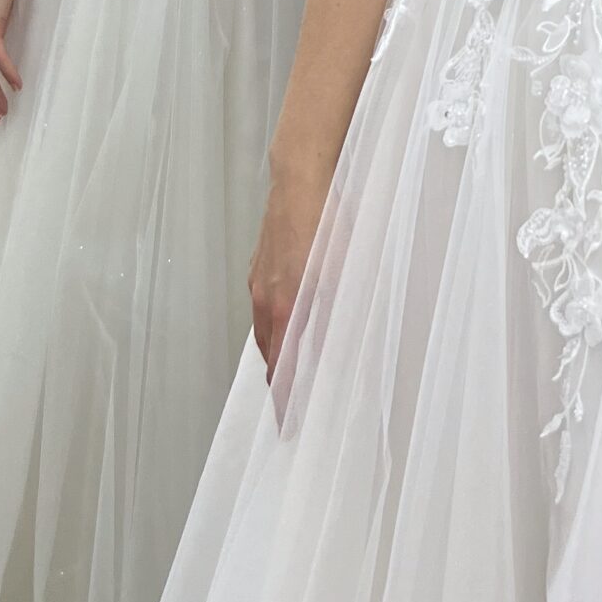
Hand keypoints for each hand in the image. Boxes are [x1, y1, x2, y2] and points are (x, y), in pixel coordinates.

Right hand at [250, 167, 328, 382]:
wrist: (300, 180)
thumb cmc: (326, 223)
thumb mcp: (342, 272)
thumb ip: (336, 312)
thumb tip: (335, 344)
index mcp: (286, 306)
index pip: (281, 365)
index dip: (284, 396)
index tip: (287, 422)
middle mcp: (265, 298)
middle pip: (268, 351)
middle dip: (277, 377)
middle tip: (287, 399)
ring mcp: (258, 280)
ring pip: (264, 327)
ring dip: (275, 349)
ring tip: (286, 365)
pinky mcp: (259, 264)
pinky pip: (262, 305)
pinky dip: (273, 321)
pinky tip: (286, 317)